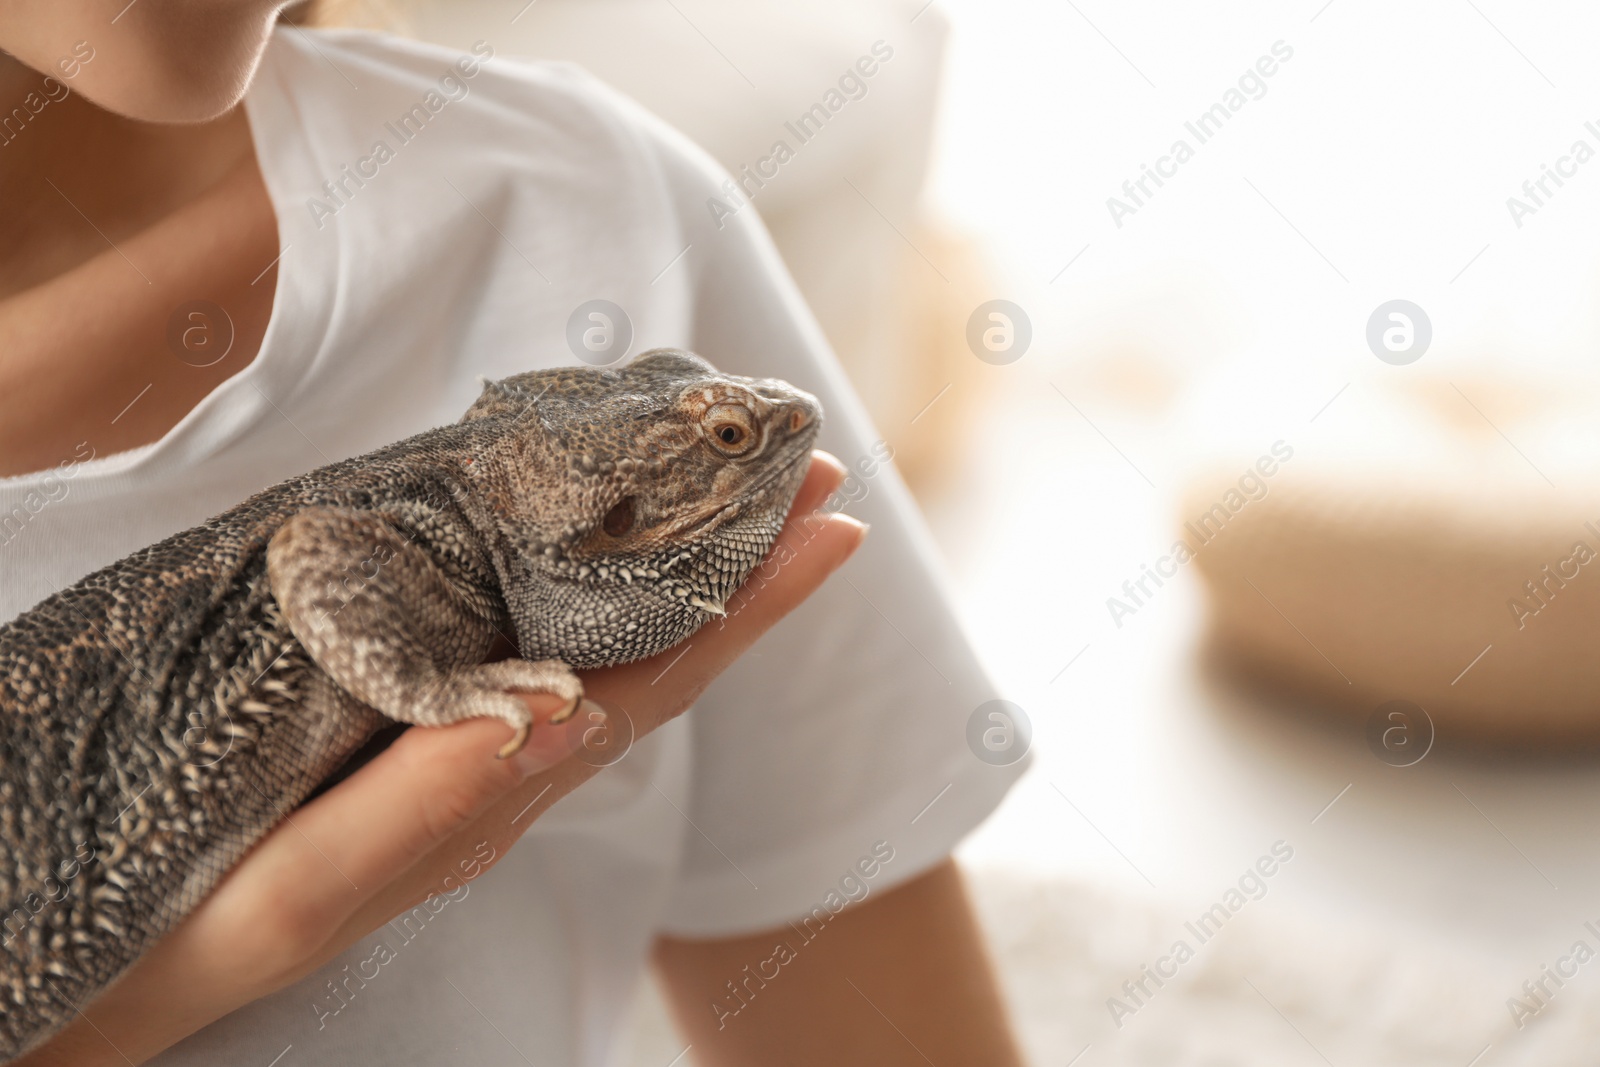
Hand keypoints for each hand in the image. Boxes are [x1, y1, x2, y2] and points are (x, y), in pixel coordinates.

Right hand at [19, 451, 864, 1066]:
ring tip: (744, 500)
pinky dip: (590, 596)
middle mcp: (506, 770)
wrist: (136, 977)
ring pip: (606, 652)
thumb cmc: (207, 937)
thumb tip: (545, 718)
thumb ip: (425, 804)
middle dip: (746, 573)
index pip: (655, 686)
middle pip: (656, 659)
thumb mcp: (310, 884)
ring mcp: (469, 753)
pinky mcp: (415, 734)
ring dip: (687, 580)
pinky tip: (602, 558)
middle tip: (820, 482)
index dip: (748, 610)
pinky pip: (530, 651)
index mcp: (498, 795)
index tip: (830, 533)